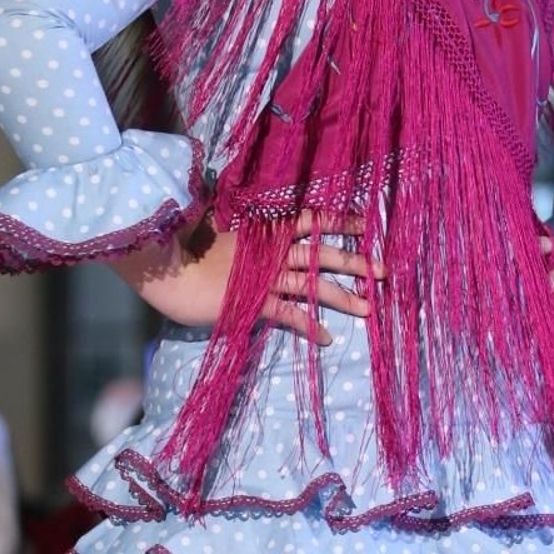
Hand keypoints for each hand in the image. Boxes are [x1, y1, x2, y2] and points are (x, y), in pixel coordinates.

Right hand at [109, 214, 383, 345]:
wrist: (166, 266)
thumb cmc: (189, 248)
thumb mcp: (222, 229)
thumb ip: (244, 226)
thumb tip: (251, 215)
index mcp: (266, 231)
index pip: (311, 220)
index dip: (341, 221)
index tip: (369, 223)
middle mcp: (272, 252)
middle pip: (323, 253)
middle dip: (356, 262)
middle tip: (386, 271)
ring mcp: (264, 276)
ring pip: (312, 284)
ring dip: (343, 296)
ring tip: (369, 307)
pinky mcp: (253, 300)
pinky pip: (287, 314)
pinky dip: (309, 325)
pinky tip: (327, 337)